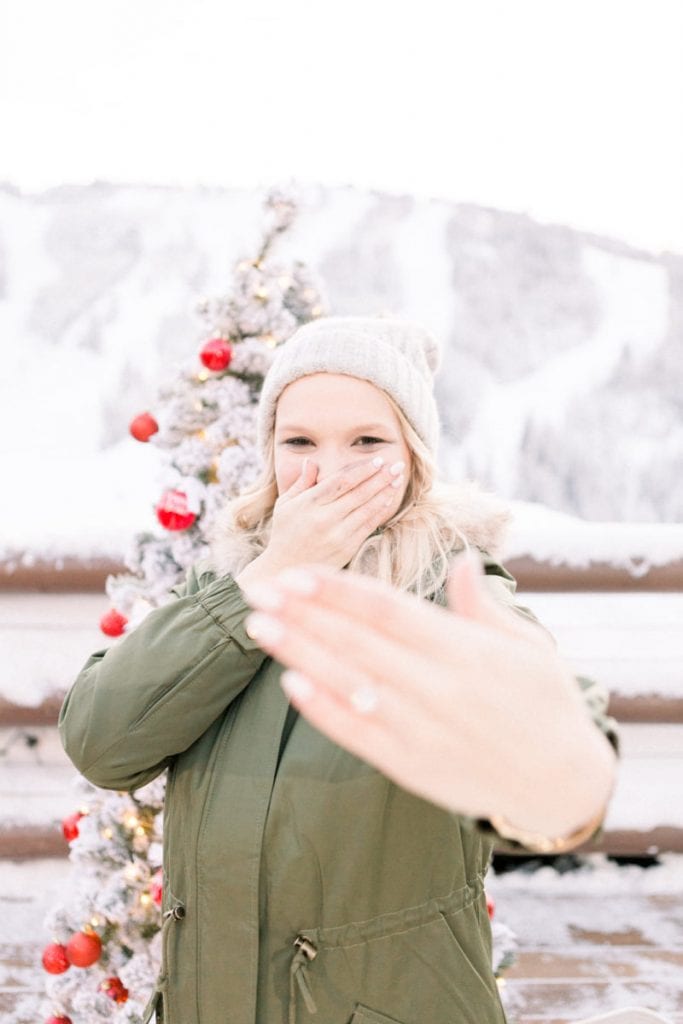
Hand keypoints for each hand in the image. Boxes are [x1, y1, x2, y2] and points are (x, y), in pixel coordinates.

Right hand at [236, 456, 404, 588]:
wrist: (286, 567)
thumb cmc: (285, 532)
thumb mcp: (285, 504)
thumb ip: (301, 483)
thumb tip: (311, 462)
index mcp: (309, 503)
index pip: (341, 481)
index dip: (362, 470)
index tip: (378, 460)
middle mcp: (324, 518)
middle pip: (358, 493)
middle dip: (381, 477)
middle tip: (397, 465)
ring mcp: (337, 534)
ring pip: (367, 508)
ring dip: (385, 492)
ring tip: (399, 478)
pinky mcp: (347, 548)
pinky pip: (368, 525)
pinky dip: (380, 510)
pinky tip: (389, 498)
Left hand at [241, 553, 616, 839]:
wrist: (560, 782)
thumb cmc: (544, 701)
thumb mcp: (528, 645)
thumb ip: (482, 606)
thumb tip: (461, 560)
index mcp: (464, 650)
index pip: (387, 611)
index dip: (338, 591)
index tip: (297, 574)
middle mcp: (437, 687)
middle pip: (357, 643)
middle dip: (303, 614)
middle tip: (258, 590)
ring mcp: (420, 729)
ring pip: (348, 684)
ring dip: (299, 653)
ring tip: (260, 626)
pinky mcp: (410, 765)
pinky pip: (357, 735)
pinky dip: (322, 710)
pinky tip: (290, 683)